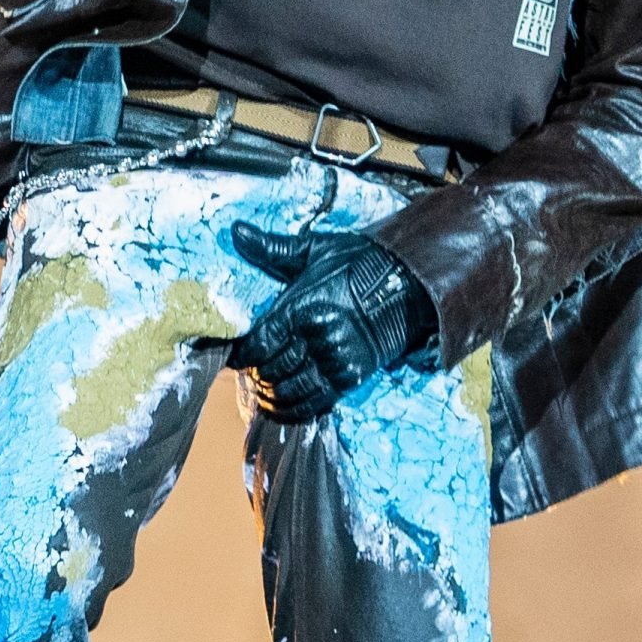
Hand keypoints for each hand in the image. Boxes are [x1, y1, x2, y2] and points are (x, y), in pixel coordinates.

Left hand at [225, 222, 438, 423]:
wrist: (407, 283)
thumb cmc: (358, 264)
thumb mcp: (315, 250)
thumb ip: (273, 248)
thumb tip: (237, 231)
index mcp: (303, 307)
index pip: (259, 342)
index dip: (241, 354)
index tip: (234, 354)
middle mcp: (317, 337)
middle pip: (270, 369)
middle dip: (254, 372)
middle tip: (248, 371)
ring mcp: (335, 361)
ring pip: (288, 390)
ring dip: (269, 393)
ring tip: (262, 388)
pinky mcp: (350, 378)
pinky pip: (313, 404)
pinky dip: (291, 410)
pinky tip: (278, 406)